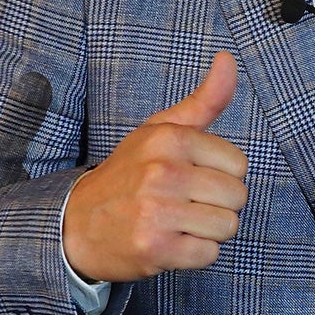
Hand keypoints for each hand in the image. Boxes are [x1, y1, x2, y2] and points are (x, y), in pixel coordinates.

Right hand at [61, 52, 246, 280]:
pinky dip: (194, 254)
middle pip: (237, 196)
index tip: (192, 178)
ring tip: (177, 223)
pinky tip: (170, 242)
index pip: (238, 164)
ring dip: (207, 231)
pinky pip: (209, 255)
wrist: (75, 224)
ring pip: (227, 226)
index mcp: (170, 139)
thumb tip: (228, 59)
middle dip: (217, 205)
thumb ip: (203, 100)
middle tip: (184, 205)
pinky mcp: (155, 247)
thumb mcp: (160, 130)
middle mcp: (163, 171)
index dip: (221, 176)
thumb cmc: (129, 175)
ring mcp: (157, 211)